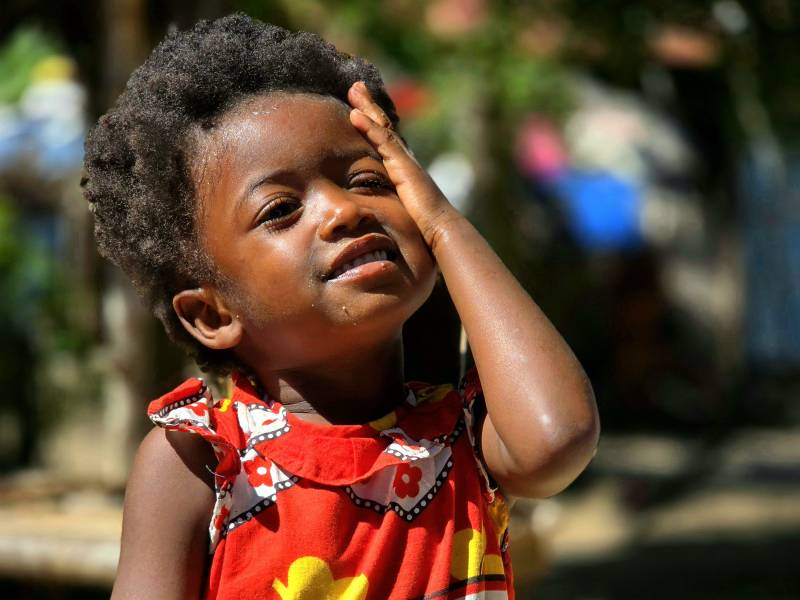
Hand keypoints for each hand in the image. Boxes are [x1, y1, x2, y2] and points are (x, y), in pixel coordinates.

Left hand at [347, 81, 460, 250]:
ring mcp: (404, 160)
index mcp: (402, 167)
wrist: (439, 228)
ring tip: (355, 89)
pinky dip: (368, 126)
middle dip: (369, 105)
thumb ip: (389, 201)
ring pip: (383, 126)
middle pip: (384, 125)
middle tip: (356, 86)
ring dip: (368, 107)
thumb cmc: (421, 225)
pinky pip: (383, 141)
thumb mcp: (399, 209)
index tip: (359, 107)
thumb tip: (373, 210)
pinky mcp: (403, 166)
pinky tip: (355, 114)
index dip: (372, 121)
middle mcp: (405, 158)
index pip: (385, 139)